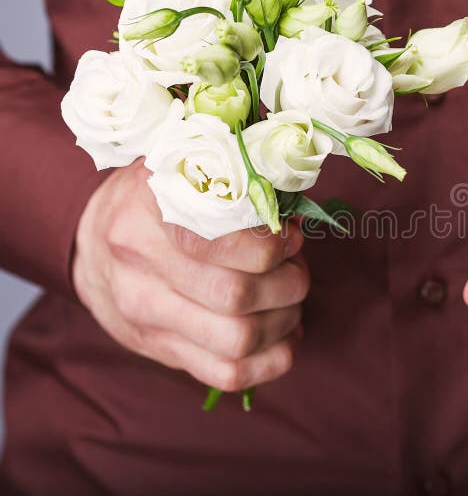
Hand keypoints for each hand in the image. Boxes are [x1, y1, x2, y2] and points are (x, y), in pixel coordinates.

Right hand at [72, 160, 308, 390]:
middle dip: (289, 284)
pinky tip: (284, 336)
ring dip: (285, 322)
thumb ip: (232, 185)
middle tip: (296, 270)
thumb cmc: (155, 203)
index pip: (213, 242)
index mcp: (146, 211)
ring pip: (238, 340)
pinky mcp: (161, 352)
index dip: (269, 246)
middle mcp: (139, 268)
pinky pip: (227, 374)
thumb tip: (293, 212)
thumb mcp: (182, 173)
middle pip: (236, 296)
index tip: (291, 239)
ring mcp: (146, 317)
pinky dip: (272, 360)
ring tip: (290, 301)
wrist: (93, 249)